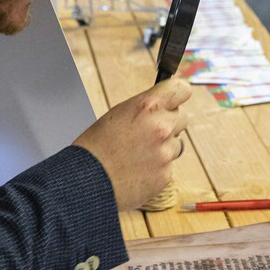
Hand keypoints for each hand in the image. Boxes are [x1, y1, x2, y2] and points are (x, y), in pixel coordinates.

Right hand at [73, 78, 191, 209]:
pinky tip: (137, 169)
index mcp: (148, 106)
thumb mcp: (119, 114)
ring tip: (137, 154)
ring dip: (163, 147)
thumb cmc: (96, 146)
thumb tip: (164, 108)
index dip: (178, 93)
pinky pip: (169, 166)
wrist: (86, 180)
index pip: (181, 89)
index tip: (176, 98)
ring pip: (176, 144)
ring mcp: (165, 152)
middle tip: (149, 131)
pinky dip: (157, 168)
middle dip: (170, 122)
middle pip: (182, 117)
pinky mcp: (166, 175)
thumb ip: (146, 109)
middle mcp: (161, 127)